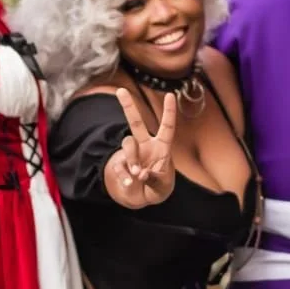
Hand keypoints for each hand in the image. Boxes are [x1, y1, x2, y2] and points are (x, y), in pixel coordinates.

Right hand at [108, 88, 176, 205]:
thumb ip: (153, 179)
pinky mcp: (121, 163)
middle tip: (120, 90)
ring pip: (127, 144)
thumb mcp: (161, 186)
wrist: (143, 197)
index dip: (169, 112)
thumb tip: (140, 173)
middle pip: (136, 123)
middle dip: (129, 107)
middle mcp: (146, 146)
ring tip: (138, 175)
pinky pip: (119, 164)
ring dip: (132, 158)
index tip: (170, 94)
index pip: (167, 128)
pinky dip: (124, 175)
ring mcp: (132, 153)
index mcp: (162, 148)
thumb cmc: (159, 187)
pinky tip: (129, 183)